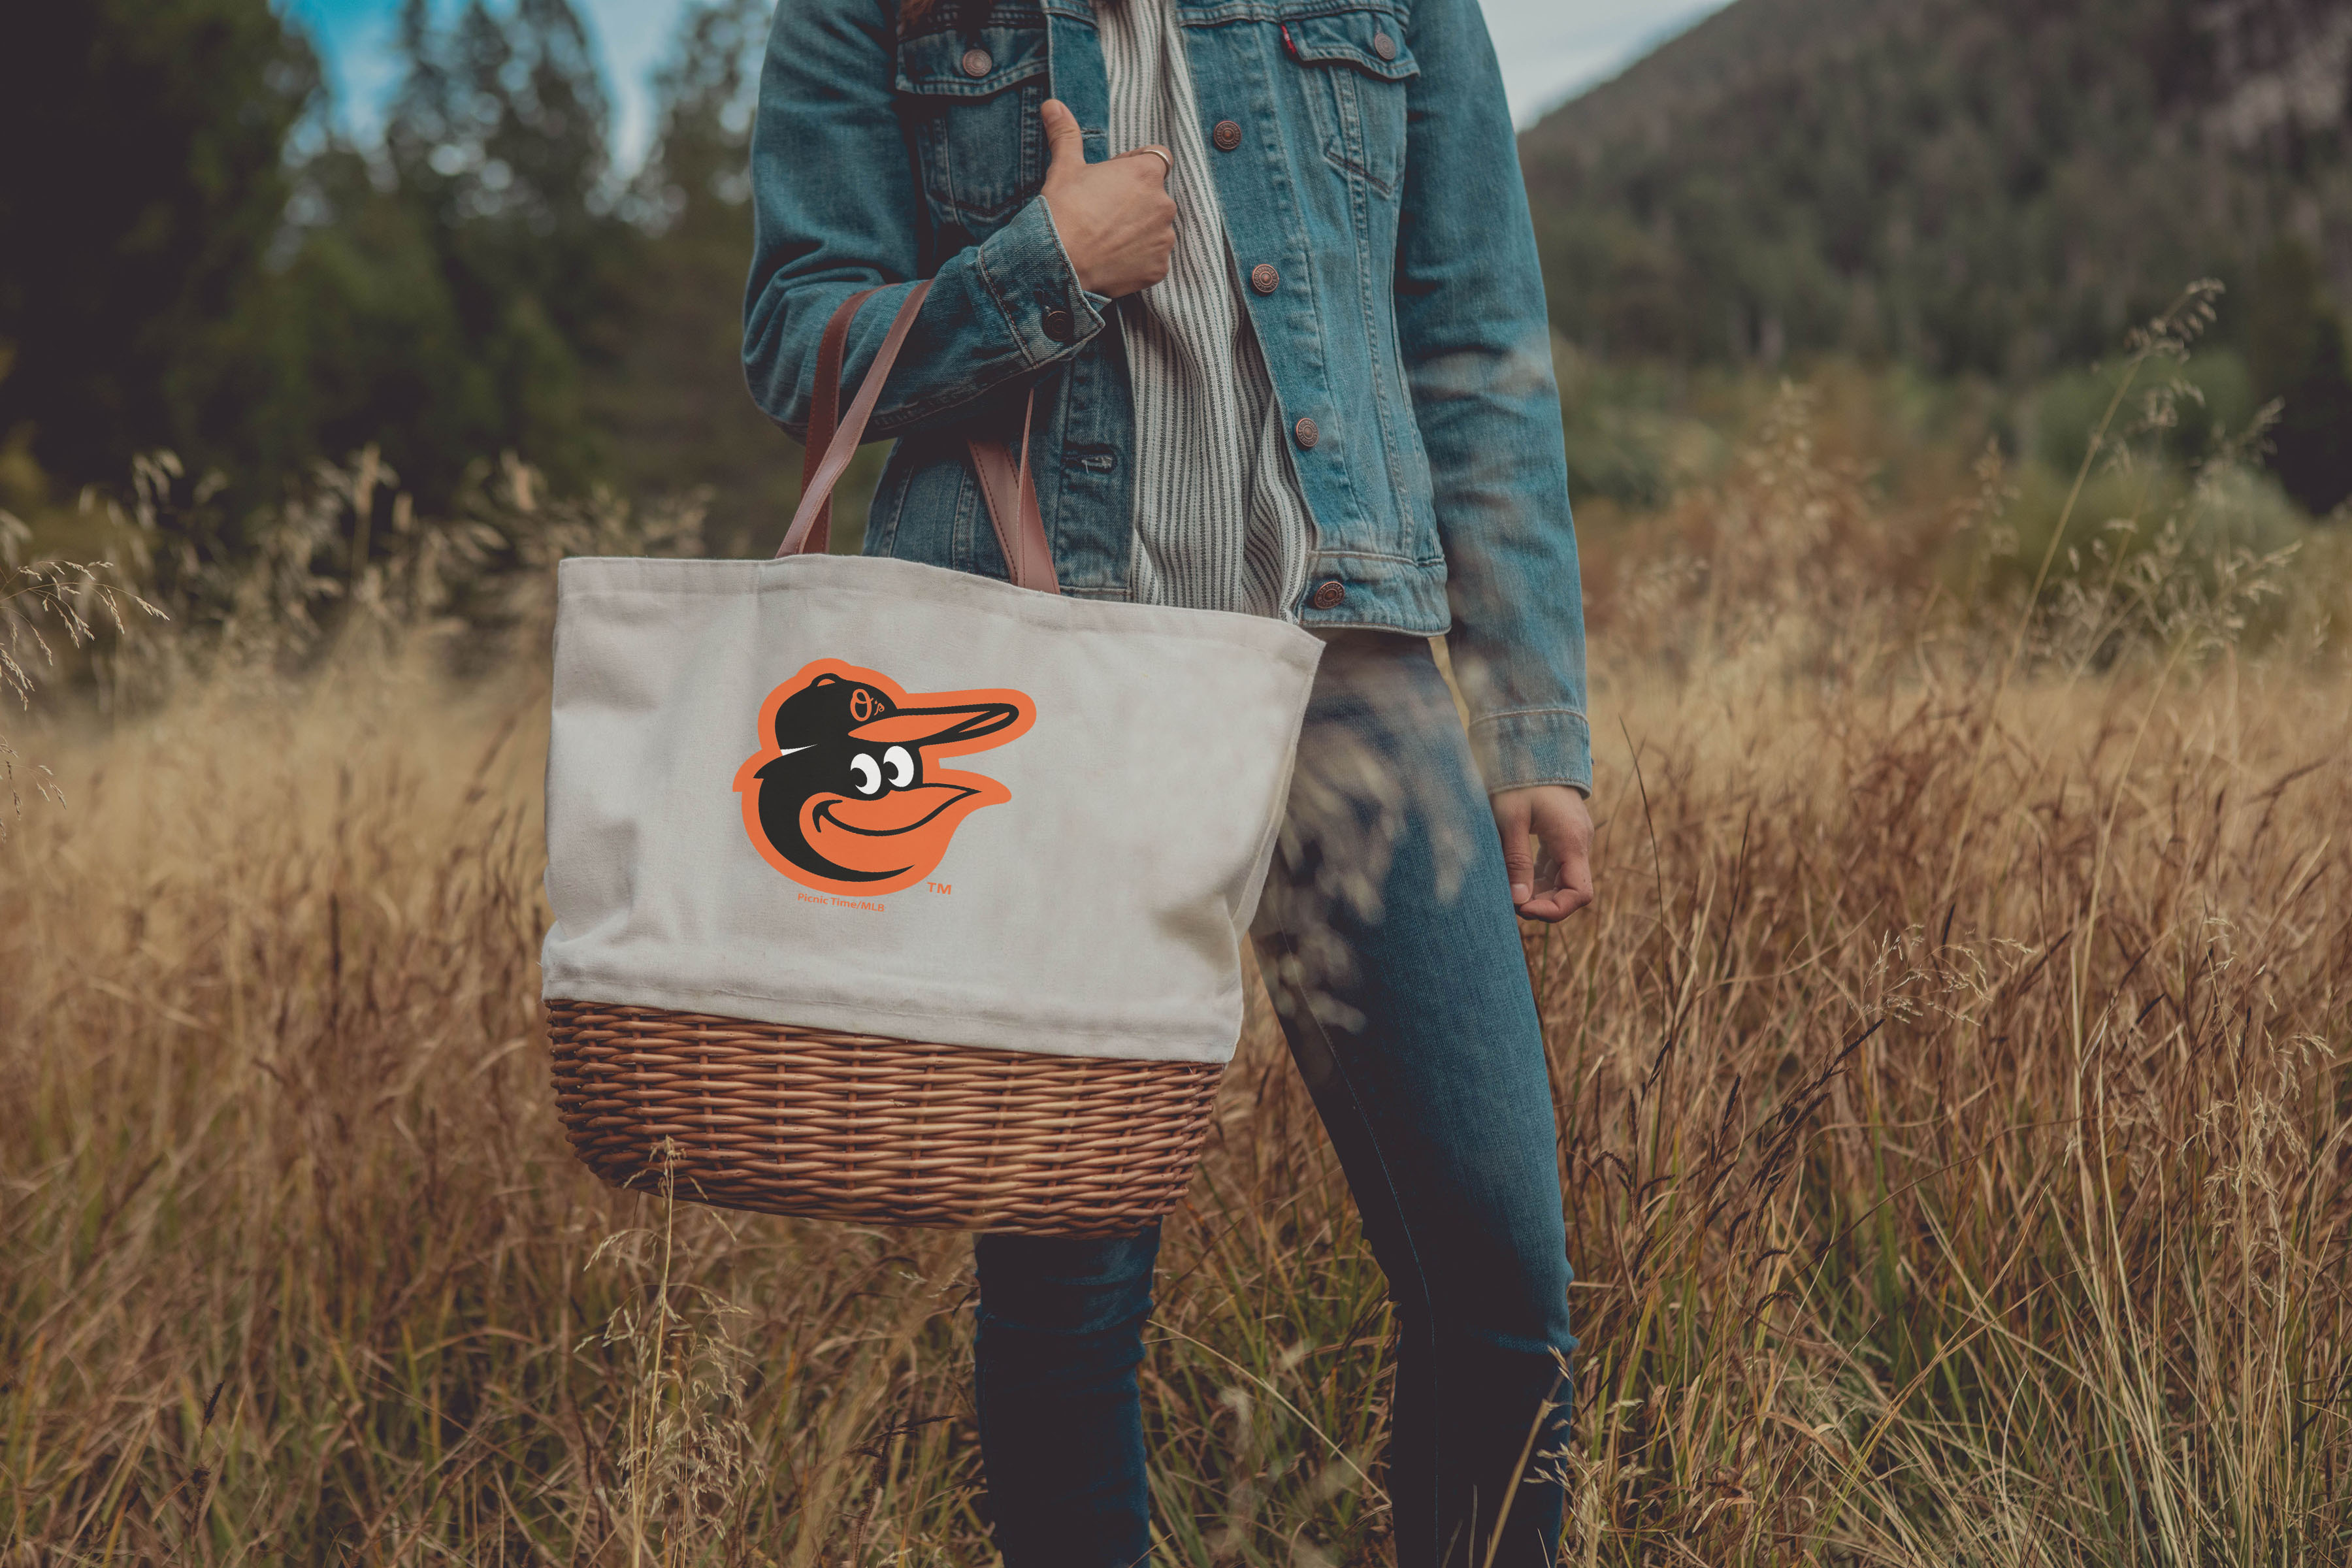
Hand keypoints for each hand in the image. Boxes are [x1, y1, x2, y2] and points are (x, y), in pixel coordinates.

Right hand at [1039, 98, 1175, 297]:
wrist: (1057, 263)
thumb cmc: (1062, 210)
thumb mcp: (1064, 167)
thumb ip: (1066, 133)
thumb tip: (1052, 104)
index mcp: (1147, 173)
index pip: (1157, 159)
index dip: (1134, 167)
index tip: (1111, 181)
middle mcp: (1164, 204)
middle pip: (1155, 197)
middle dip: (1135, 203)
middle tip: (1101, 213)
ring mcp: (1164, 239)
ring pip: (1155, 229)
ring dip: (1138, 231)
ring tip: (1105, 239)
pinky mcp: (1159, 269)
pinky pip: (1153, 259)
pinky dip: (1138, 260)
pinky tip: (1112, 259)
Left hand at [1491, 785, 1594, 922]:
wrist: (1533, 745)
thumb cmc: (1519, 779)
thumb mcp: (1511, 819)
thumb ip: (1516, 860)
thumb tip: (1518, 901)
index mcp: (1571, 841)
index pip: (1579, 893)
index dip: (1554, 910)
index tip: (1523, 909)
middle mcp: (1579, 842)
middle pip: (1571, 890)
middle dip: (1542, 904)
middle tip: (1509, 903)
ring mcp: (1573, 838)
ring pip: (1562, 879)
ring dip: (1538, 892)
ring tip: (1508, 891)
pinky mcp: (1563, 834)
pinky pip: (1555, 866)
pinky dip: (1537, 877)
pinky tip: (1515, 877)